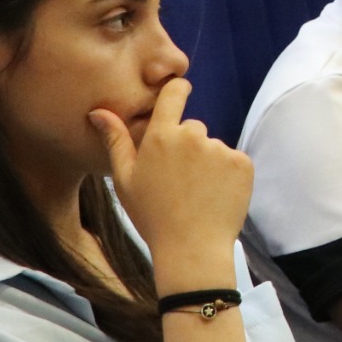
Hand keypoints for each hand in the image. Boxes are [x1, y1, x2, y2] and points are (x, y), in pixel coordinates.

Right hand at [94, 77, 255, 280]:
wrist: (191, 250)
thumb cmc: (152, 217)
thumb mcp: (125, 180)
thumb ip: (115, 141)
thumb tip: (98, 111)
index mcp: (161, 136)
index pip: (174, 92)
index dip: (177, 91)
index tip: (179, 93)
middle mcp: (193, 136)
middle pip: (192, 128)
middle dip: (187, 147)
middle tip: (179, 182)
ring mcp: (220, 149)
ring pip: (213, 148)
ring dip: (207, 163)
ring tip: (196, 194)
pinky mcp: (242, 164)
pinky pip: (234, 161)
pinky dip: (228, 176)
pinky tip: (214, 197)